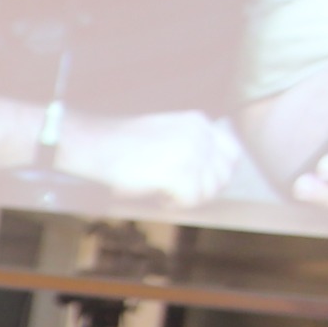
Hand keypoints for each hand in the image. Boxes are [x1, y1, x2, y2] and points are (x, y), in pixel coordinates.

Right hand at [63, 108, 245, 206]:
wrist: (96, 146)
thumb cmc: (122, 145)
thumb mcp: (165, 131)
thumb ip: (190, 142)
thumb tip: (209, 173)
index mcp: (198, 122)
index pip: (231, 153)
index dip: (219, 174)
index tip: (201, 183)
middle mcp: (200, 134)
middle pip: (223, 175)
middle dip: (204, 190)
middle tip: (180, 194)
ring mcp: (191, 153)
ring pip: (209, 190)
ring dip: (188, 198)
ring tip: (166, 194)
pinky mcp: (180, 172)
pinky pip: (192, 199)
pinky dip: (176, 204)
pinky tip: (160, 198)